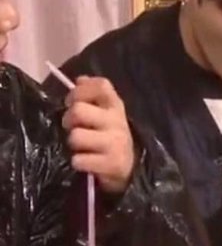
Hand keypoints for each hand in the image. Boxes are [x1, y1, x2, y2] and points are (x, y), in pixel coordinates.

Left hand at [62, 76, 133, 192]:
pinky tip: (86, 161)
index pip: (101, 85)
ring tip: (81, 146)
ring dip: (73, 144)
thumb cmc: (110, 135)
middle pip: (79, 110)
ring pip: (76, 136)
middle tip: (72, 126)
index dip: (80, 91)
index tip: (71, 101)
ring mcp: (115, 142)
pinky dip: (78, 162)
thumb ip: (92, 95)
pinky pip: (79, 160)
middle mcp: (117, 121)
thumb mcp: (106, 113)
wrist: (129, 167)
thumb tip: (80, 79)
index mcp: (115, 105)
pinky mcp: (112, 163)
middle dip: (68, 119)